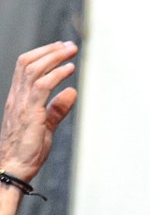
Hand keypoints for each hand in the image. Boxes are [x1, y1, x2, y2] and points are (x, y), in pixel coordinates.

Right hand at [1, 41, 78, 182]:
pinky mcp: (29, 113)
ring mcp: (21, 104)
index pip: (25, 67)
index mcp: (18, 99)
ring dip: (54, 57)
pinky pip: (42, 87)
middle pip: (27, 63)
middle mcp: (17, 98)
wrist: (14, 169)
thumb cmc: (27, 150)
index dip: (42, 54)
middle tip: (69, 45)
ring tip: (71, 52)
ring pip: (33, 70)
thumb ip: (57, 108)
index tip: (60, 47)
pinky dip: (56, 75)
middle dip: (50, 50)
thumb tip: (72, 92)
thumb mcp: (46, 125)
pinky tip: (69, 69)